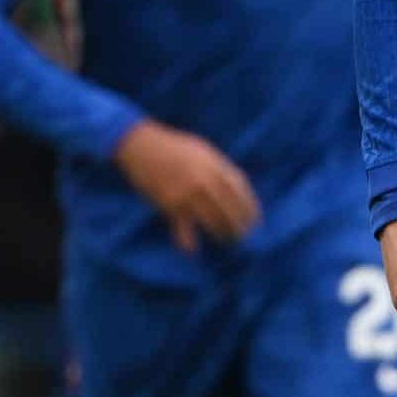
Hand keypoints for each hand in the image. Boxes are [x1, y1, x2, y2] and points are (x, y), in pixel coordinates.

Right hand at [113, 120, 261, 252]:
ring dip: (221, 233)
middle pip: (229, 208)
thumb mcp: (203, 151)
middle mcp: (204, 179)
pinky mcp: (169, 204)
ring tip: (228, 242)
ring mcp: (187, 193)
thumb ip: (219, 168)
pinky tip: (193, 250)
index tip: (255, 219)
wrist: (142, 145)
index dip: (250, 206)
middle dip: (239, 225)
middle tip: (244, 236)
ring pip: (211, 220)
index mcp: (214, 164)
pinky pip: (182, 227)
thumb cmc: (174, 146)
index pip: (240, 189)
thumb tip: (234, 187)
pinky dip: (187, 241)